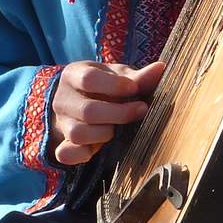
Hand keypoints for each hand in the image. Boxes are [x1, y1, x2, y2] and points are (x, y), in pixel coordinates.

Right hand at [49, 60, 164, 166]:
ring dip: (105, 134)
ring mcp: (62, 124)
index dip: (114, 85)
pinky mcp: (63, 145)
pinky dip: (82, 154)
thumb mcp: (118, 76)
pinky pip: (66, 154)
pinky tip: (99, 149)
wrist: (80, 102)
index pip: (88, 79)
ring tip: (119, 130)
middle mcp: (63, 100)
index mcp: (73, 75)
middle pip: (88, 111)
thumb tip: (160, 68)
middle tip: (141, 110)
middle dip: (119, 114)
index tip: (134, 89)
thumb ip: (138, 77)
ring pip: (78, 134)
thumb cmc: (105, 87)